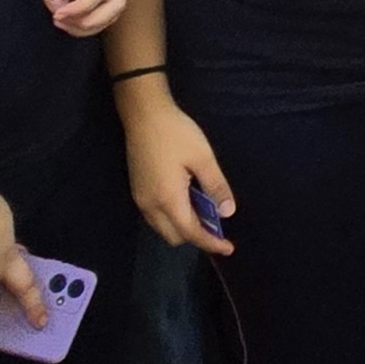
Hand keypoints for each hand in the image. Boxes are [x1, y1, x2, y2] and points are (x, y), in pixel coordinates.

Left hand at [40, 0, 124, 36]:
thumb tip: (56, 8)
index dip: (79, 8)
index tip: (57, 14)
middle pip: (116, 6)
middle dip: (90, 23)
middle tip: (62, 22)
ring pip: (114, 12)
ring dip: (90, 25)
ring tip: (63, 23)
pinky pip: (107, 10)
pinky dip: (91, 22)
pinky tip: (71, 20)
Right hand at [123, 90, 235, 255]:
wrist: (143, 115)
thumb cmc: (176, 134)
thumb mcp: (203, 158)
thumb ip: (215, 186)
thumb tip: (227, 212)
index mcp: (168, 199)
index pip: (191, 232)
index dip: (210, 243)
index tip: (228, 248)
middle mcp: (150, 206)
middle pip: (174, 236)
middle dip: (196, 236)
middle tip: (217, 223)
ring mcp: (140, 199)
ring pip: (163, 228)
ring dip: (183, 226)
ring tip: (204, 209)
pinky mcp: (137, 191)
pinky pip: (155, 217)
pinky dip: (172, 217)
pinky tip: (186, 199)